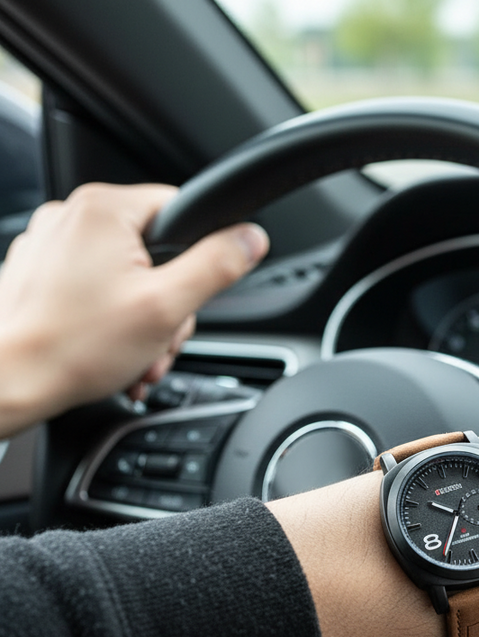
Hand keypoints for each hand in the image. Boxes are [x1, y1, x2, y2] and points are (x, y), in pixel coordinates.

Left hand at [0, 182, 268, 436]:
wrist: (11, 381)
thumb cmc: (76, 347)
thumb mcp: (168, 307)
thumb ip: (217, 266)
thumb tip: (250, 238)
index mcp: (103, 209)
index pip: (178, 210)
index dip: (199, 255)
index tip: (192, 293)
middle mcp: (70, 216)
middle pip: (155, 251)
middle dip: (169, 305)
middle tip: (161, 340)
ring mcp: (49, 244)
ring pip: (127, 275)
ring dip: (144, 320)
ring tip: (136, 355)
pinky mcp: (38, 272)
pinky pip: (94, 288)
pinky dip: (111, 319)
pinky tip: (113, 350)